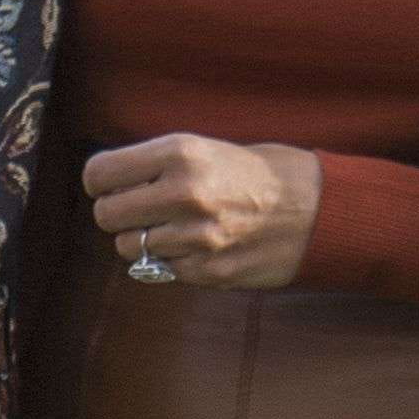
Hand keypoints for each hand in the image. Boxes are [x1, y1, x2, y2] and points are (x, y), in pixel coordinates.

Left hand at [83, 133, 320, 290]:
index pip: (100, 173)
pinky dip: (169, 260)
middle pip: (106, 215)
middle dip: (116, 212)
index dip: (100, 181)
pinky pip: (160, 269)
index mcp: (181, 153)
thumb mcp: (209, 148)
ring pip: (128, 247)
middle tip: (138, 208)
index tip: (109, 184)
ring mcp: (195, 237)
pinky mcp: (207, 270)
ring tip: (172, 226)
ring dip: (142, 239)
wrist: (318, 209)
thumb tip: (109, 179)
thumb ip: (159, 162)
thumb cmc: (261, 173)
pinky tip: (195, 244)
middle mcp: (184, 194)